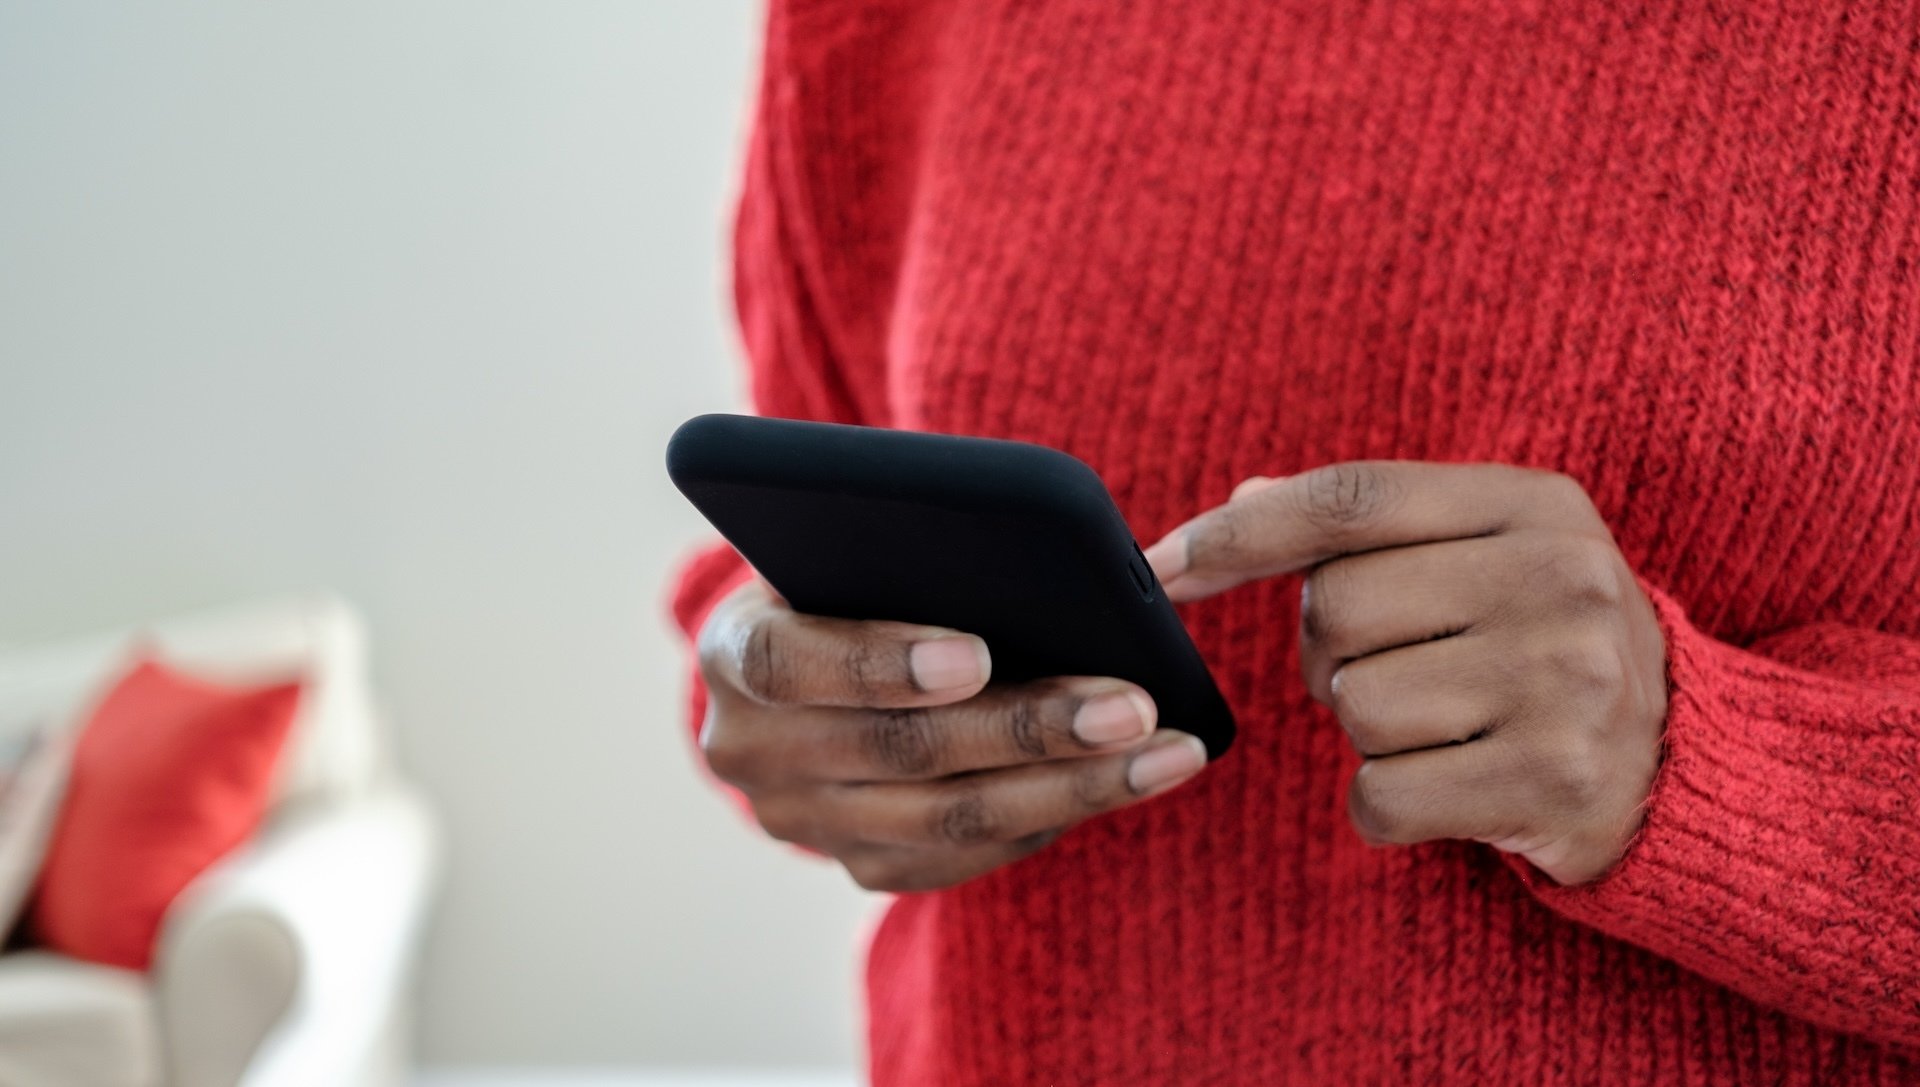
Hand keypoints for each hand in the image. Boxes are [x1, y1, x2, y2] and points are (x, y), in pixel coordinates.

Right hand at [696, 581, 1209, 891]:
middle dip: (1028, 728)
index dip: (880, 664)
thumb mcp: (850, 547)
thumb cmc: (850, 577)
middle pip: (899, 752)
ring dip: (1070, 786)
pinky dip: (1052, 818)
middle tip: (1131, 705)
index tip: (976, 654)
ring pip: (948, 821)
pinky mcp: (861, 866)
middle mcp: (753, 752)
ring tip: (1164, 751)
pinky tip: (1128, 782)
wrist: (804, 667)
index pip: (792, 664)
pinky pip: (967, 858)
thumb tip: (1050, 557)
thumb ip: (910, 552)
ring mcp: (806, 822)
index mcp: (737, 652)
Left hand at [1143, 463, 1666, 884]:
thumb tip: (1239, 500)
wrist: (1682, 763)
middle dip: (1330, 651)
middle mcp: (1559, 581)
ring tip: (1443, 726)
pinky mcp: (1550, 782)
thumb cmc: (1542, 640)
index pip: (1351, 498)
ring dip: (1366, 731)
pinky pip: (1380, 795)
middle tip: (1396, 669)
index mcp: (1535, 504)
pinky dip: (1387, 804)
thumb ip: (1369, 522)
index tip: (1163, 564)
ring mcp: (1565, 683)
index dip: (1241, 531)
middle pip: (1335, 608)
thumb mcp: (1486, 550)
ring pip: (1352, 706)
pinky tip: (1451, 786)